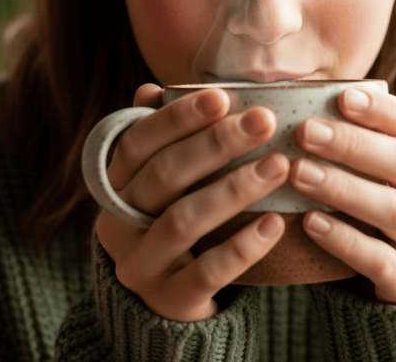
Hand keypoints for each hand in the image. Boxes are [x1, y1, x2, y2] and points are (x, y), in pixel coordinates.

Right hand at [95, 84, 289, 320]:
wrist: (166, 307)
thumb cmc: (176, 224)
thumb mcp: (165, 186)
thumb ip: (165, 141)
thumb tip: (150, 89)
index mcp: (115, 187)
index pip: (138, 142)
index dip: (177, 117)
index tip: (222, 97)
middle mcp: (117, 224)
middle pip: (163, 176)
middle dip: (216, 144)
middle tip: (264, 121)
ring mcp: (139, 266)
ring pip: (183, 221)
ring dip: (234, 189)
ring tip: (280, 166)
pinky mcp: (169, 301)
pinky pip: (207, 272)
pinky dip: (243, 247)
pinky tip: (276, 224)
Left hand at [288, 88, 395, 302]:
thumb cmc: (379, 209)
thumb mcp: (382, 175)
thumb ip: (361, 142)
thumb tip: (307, 101)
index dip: (383, 110)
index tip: (342, 96)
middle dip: (353, 145)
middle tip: (306, 132)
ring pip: (394, 210)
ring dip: (343, 188)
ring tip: (299, 173)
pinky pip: (379, 259)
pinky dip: (343, 239)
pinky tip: (310, 222)